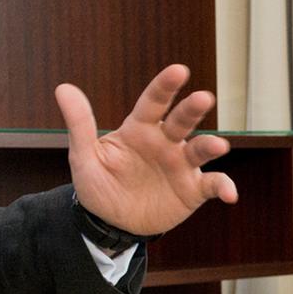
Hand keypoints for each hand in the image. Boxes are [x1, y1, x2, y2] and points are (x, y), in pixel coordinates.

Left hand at [55, 64, 237, 236]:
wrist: (109, 222)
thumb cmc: (98, 184)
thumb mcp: (84, 156)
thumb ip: (79, 124)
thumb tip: (62, 87)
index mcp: (140, 129)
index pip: (153, 102)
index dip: (165, 86)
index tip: (179, 71)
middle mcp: (165, 142)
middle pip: (181, 120)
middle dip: (192, 109)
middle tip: (203, 98)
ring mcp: (181, 165)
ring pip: (200, 150)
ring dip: (210, 146)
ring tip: (218, 146)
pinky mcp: (192, 189)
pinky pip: (212, 184)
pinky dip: (224, 186)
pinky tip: (230, 194)